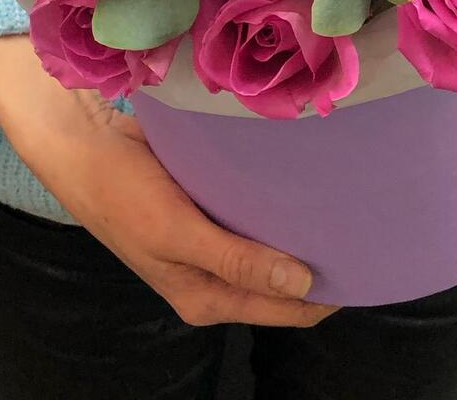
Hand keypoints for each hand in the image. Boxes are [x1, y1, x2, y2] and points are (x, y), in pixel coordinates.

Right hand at [0, 34, 339, 326]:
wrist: (86, 148)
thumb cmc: (124, 196)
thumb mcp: (177, 233)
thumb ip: (237, 261)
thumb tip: (303, 284)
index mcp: (207, 297)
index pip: (285, 309)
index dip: (328, 295)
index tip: (370, 264)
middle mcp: (215, 275)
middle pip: (283, 280)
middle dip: (323, 262)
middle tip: (367, 226)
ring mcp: (214, 240)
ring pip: (272, 244)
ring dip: (301, 229)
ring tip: (347, 203)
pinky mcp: (210, 206)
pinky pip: (254, 211)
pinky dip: (278, 203)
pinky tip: (306, 180)